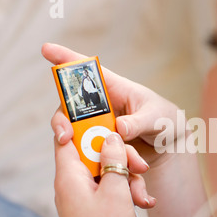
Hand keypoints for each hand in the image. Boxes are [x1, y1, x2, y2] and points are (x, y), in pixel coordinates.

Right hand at [42, 43, 181, 167]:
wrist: (170, 146)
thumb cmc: (164, 120)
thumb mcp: (156, 118)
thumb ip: (138, 122)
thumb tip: (119, 127)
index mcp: (116, 89)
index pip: (89, 71)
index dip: (67, 59)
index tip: (46, 49)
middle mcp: (102, 107)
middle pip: (71, 108)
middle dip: (63, 120)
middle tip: (65, 134)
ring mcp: (99, 126)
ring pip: (77, 133)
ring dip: (83, 146)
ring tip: (101, 158)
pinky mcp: (101, 145)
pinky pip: (91, 152)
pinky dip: (100, 161)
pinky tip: (119, 168)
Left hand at [54, 132, 137, 216]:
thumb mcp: (115, 190)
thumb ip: (113, 159)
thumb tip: (111, 137)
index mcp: (69, 177)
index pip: (66, 138)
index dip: (81, 125)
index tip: (104, 120)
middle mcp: (72, 184)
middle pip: (93, 154)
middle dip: (120, 157)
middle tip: (141, 167)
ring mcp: (83, 196)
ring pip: (106, 172)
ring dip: (128, 178)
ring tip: (143, 196)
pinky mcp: (94, 207)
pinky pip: (109, 188)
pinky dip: (125, 191)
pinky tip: (142, 202)